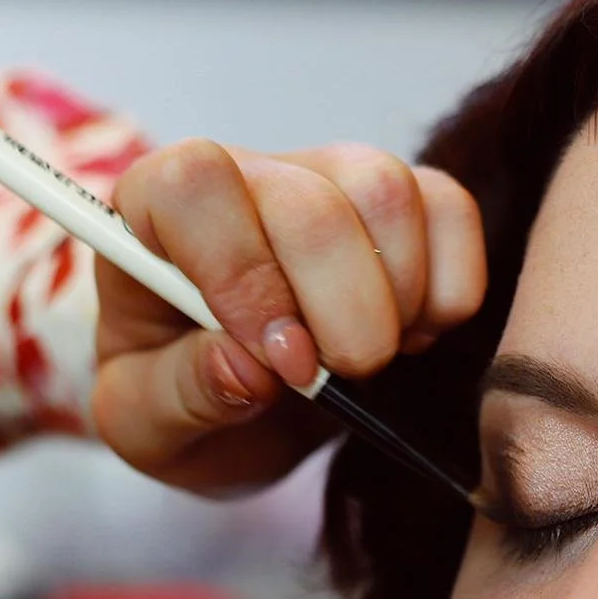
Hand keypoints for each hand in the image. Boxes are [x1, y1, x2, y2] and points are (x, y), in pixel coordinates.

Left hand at [93, 140, 486, 494]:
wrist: (234, 407)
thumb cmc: (178, 400)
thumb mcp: (147, 421)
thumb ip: (180, 393)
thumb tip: (247, 367)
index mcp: (154, 210)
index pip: (196, 185)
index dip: (244, 272)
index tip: (275, 360)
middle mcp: (246, 176)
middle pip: (313, 205)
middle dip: (342, 314)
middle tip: (337, 378)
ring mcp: (330, 177)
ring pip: (387, 193)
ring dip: (398, 299)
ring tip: (368, 357)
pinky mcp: (403, 201)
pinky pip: (450, 210)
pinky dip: (449, 290)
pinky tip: (411, 333)